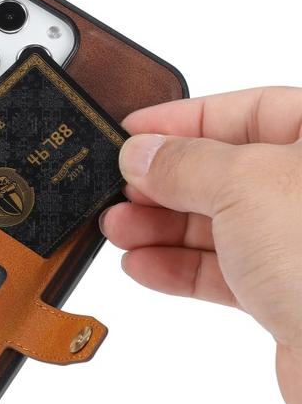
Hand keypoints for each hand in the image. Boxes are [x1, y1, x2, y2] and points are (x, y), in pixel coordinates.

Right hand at [100, 87, 301, 403]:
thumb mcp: (243, 184)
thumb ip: (183, 162)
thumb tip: (142, 152)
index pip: (246, 111)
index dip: (181, 120)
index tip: (132, 133)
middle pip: (224, 171)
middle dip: (162, 183)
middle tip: (117, 190)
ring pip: (218, 224)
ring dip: (160, 227)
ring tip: (118, 230)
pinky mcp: (289, 292)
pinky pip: (223, 270)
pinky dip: (178, 268)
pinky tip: (142, 266)